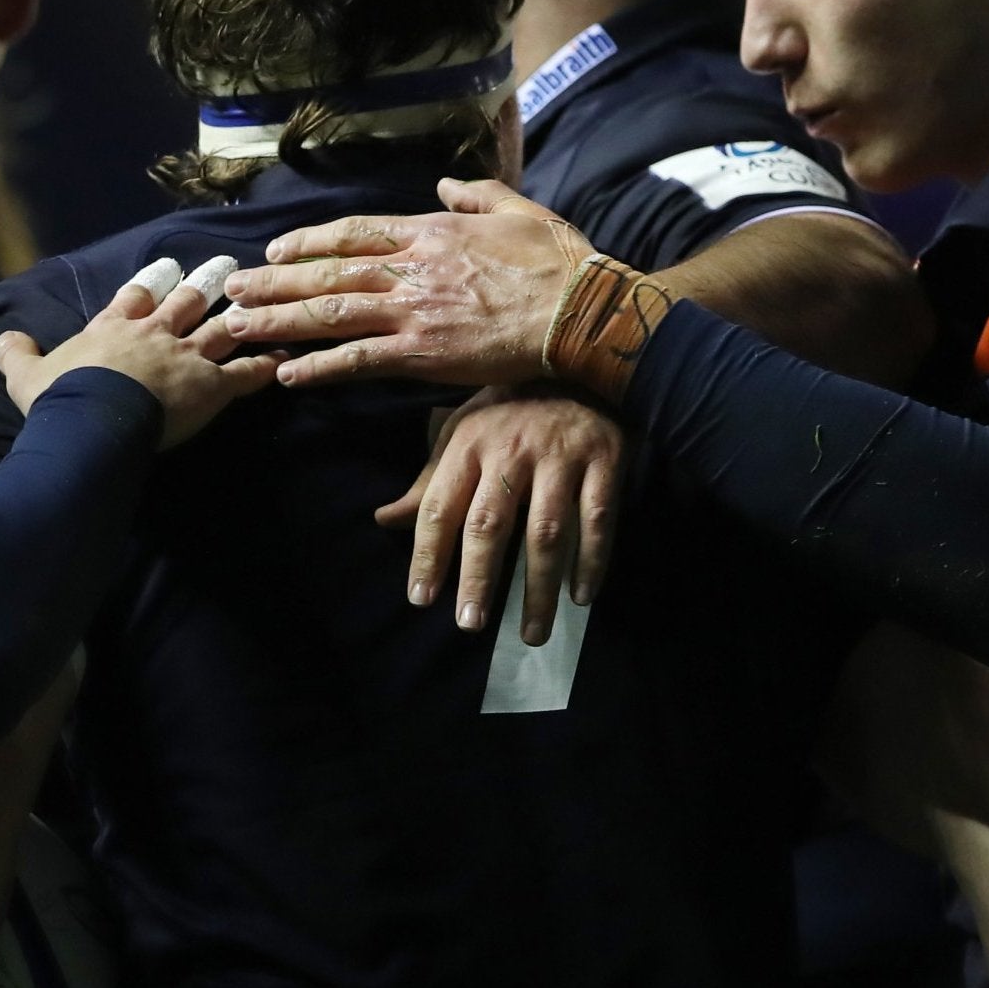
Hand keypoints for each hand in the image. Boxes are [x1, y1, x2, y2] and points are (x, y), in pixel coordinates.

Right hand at [0, 257, 279, 449]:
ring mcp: (187, 357)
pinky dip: (266, 364)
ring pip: (220, 327)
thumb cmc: (59, 398)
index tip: (166, 270)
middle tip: (223, 267)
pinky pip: (246, 373)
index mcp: (113, 329)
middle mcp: (155, 335)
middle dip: (204, 284)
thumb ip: (16, 353)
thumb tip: (1, 338)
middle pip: (185, 303)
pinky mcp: (212, 386)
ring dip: (240, 313)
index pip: (135, 298)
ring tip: (258, 297)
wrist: (92, 421)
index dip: (152, 283)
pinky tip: (283, 356)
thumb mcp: (25, 374)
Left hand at [220, 179, 593, 386]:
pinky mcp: (423, 353)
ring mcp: (413, 311)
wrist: (578, 311)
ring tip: (235, 329)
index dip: (308, 242)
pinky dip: (320, 367)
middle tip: (230, 291)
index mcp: (429, 231)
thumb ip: (475, 194)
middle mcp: (411, 268)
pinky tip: (287, 374)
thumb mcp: (517, 209)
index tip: (275, 250)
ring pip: (330, 312)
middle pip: (327, 272)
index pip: (353, 233)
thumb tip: (447, 183)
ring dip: (278, 321)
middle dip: (272, 283)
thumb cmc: (556, 261)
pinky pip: (358, 360)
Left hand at [377, 386, 624, 642]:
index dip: (427, 556)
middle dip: (477, 578)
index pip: (440, 508)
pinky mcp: (604, 459)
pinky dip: (591, 561)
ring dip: (537, 588)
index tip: (421, 599)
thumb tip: (384, 519)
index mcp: (468, 445)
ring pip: (545, 532)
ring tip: (531, 632)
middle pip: (490, 525)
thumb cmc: (509, 406)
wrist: (579, 355)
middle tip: (470, 625)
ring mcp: (559, 456)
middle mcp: (510, 452)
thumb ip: (429, 482)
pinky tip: (581, 596)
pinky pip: (598, 519)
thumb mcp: (462, 432)